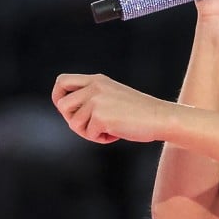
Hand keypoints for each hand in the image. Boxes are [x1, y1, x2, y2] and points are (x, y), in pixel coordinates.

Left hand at [52, 73, 170, 143]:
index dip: (58, 96)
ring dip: (89, 132)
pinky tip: (116, 134)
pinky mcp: (100, 117)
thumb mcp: (113, 96)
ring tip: (109, 130)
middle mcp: (94, 87)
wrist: (160, 117)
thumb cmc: (140, 112)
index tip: (67, 110)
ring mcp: (96, 101)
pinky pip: (89, 134)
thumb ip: (92, 98)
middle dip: (72, 120)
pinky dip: (102, 139)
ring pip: (74, 123)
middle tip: (91, 126)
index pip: (62, 81)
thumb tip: (68, 114)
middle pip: (63, 105)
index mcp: (97, 80)